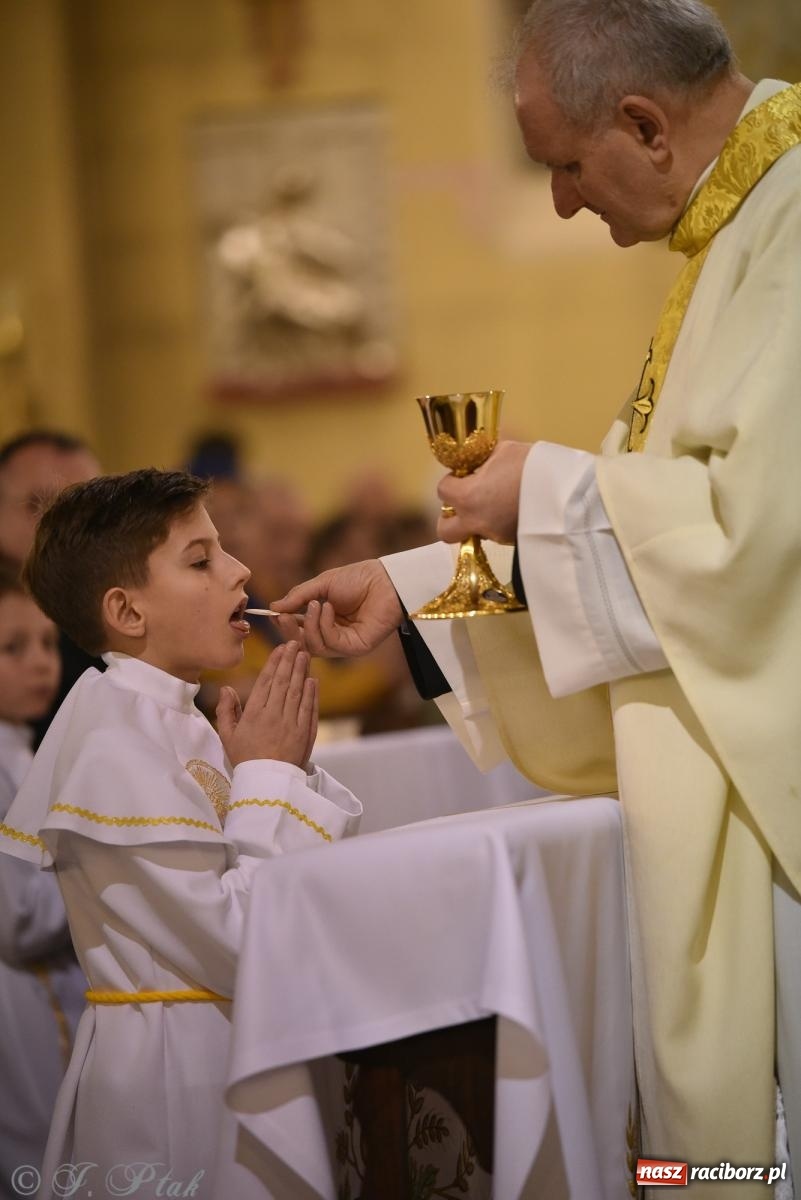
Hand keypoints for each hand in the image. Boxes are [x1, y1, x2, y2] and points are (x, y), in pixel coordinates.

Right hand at [216, 642, 317, 767]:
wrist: (267, 785)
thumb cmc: (245, 760)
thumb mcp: (227, 737)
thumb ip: (226, 711)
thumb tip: (226, 688)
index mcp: (254, 715)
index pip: (265, 682)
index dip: (274, 663)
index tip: (280, 648)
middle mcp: (274, 716)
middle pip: (283, 682)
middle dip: (289, 660)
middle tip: (295, 644)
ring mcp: (292, 724)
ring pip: (298, 692)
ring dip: (302, 671)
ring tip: (305, 655)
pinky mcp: (306, 734)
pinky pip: (309, 708)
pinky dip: (312, 693)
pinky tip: (313, 680)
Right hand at [269, 560, 402, 657]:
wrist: (384, 580)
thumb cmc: (357, 579)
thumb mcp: (321, 585)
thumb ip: (297, 597)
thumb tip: (273, 608)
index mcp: (324, 621)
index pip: (298, 631)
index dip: (284, 625)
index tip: (273, 614)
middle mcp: (333, 636)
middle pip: (303, 644)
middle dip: (290, 631)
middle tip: (282, 617)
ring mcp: (345, 644)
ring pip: (315, 647)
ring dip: (310, 625)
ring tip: (316, 603)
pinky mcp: (356, 648)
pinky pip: (331, 644)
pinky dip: (325, 626)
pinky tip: (329, 608)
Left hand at [436, 440, 530, 544]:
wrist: (566, 491)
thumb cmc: (532, 466)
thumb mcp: (504, 451)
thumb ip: (484, 458)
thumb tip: (479, 459)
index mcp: (468, 497)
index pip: (442, 491)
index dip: (451, 480)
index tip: (465, 474)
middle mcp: (476, 521)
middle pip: (445, 531)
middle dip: (450, 517)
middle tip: (464, 502)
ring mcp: (494, 535)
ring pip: (471, 533)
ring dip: (475, 520)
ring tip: (495, 502)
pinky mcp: (512, 542)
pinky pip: (494, 534)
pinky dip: (496, 523)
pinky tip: (512, 508)